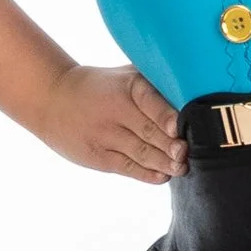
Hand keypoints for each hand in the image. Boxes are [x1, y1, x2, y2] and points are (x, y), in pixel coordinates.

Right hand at [34, 63, 184, 182]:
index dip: (165, 116)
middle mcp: (115, 110)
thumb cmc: (104, 86)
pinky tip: (162, 176)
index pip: (149, 101)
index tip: (179, 127)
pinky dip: (146, 173)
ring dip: (163, 163)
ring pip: (140, 152)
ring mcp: (104, 135)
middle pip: (148, 131)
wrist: (53, 98)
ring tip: (180, 168)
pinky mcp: (98, 155)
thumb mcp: (126, 74)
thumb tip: (198, 90)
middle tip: (187, 154)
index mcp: (127, 86)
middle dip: (171, 146)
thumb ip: (156, 82)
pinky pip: (127, 167)